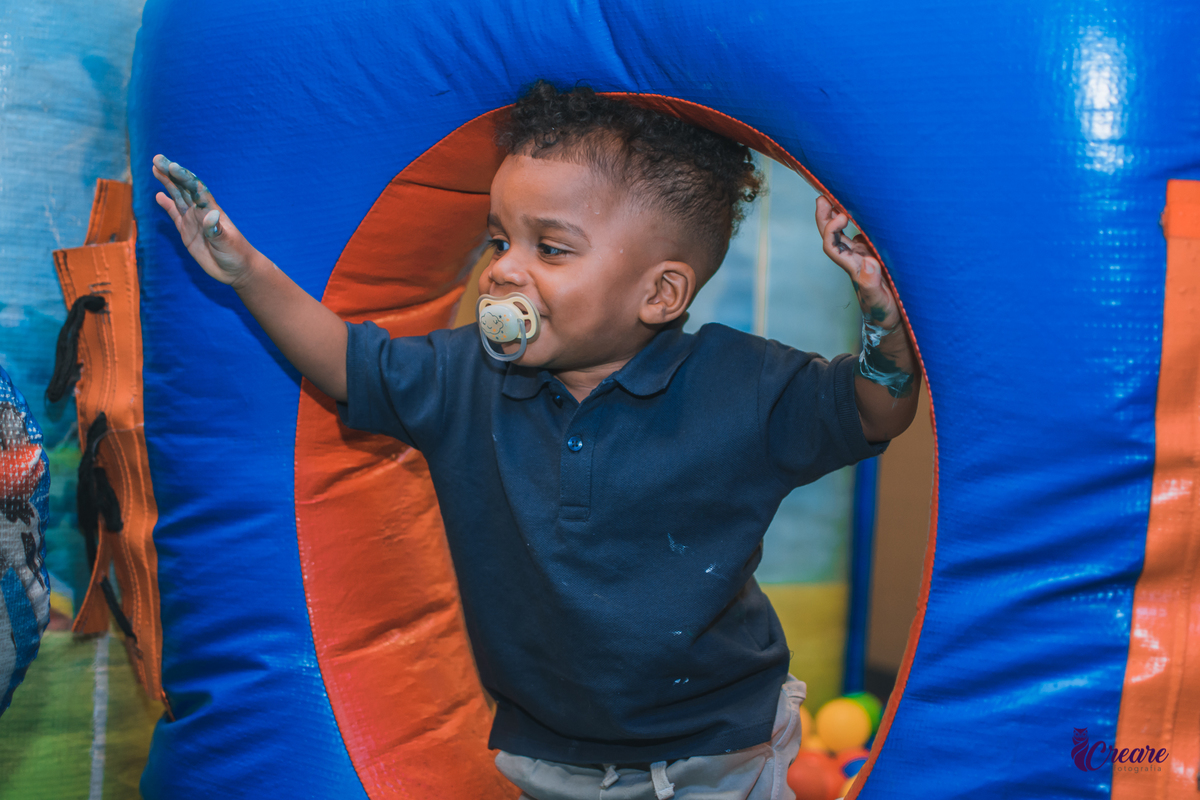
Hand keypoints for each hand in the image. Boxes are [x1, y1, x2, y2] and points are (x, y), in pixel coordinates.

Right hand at [152, 155, 257, 286]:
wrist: (237, 269)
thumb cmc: (236, 253)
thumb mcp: (227, 242)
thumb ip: (216, 230)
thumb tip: (210, 216)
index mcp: (211, 210)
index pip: (196, 189)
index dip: (184, 177)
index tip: (172, 166)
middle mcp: (201, 211)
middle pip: (184, 188)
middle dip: (171, 174)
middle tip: (157, 159)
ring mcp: (193, 220)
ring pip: (177, 197)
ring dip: (167, 184)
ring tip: (155, 168)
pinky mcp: (187, 232)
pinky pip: (175, 215)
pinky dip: (167, 205)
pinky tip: (159, 196)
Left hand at [816, 196, 899, 329]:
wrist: (892, 320)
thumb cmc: (883, 313)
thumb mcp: (879, 301)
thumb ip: (871, 285)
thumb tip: (868, 264)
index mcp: (852, 266)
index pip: (831, 245)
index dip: (830, 229)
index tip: (841, 216)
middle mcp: (854, 259)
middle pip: (831, 235)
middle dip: (824, 216)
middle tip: (822, 196)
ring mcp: (863, 255)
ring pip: (845, 232)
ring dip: (839, 213)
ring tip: (837, 194)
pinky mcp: (874, 254)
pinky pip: (862, 233)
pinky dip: (860, 219)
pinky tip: (864, 207)